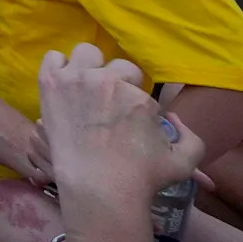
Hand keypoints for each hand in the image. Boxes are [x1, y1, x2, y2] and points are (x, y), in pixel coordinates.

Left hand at [37, 44, 200, 200]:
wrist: (97, 188)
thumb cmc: (140, 179)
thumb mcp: (183, 164)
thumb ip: (191, 139)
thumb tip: (173, 116)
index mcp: (138, 96)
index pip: (139, 84)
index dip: (136, 99)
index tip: (128, 116)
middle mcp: (107, 81)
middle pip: (117, 66)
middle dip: (118, 82)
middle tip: (108, 104)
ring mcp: (76, 79)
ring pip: (86, 53)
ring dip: (89, 67)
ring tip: (86, 88)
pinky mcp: (51, 83)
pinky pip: (53, 58)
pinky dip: (58, 67)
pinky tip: (63, 85)